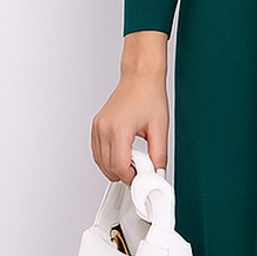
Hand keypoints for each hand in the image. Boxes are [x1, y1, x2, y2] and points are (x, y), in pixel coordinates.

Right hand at [91, 34, 169, 184]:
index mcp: (119, 129)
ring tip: (134, 159)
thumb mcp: (160, 128)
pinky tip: (122, 155)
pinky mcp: (97, 126)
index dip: (132, 178)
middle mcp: (104, 128)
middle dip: (125, 174)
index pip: (120, 167)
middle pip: (108, 167)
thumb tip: (157, 173)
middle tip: (141, 169)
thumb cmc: (149, 95)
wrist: (140, 77)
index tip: (142, 178)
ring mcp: (98, 127)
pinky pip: (97, 151)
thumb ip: (159, 154)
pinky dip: (107, 158)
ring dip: (115, 167)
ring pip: (100, 161)